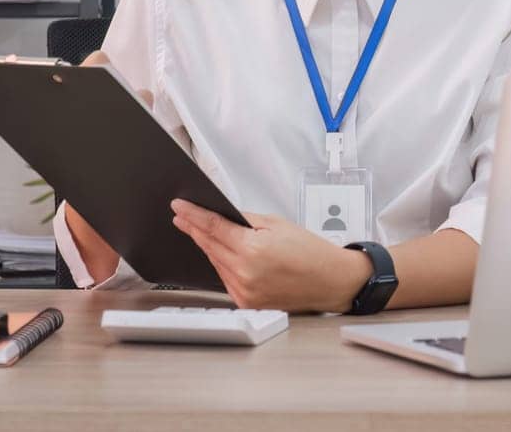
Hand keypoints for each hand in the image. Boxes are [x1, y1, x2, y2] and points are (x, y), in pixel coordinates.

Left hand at [171, 200, 372, 312]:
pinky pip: (226, 279)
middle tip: (182, 216)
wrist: (330, 282)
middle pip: (209, 246)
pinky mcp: (247, 303)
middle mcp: (245, 274)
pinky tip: (222, 254)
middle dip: (194, 229)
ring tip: (201, 231)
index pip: (213, 228)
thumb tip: (222, 214)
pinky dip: (222, 265)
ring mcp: (245, 292)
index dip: (193, 215)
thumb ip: (245, 220)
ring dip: (208, 247)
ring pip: (215, 263)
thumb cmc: (311, 252)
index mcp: (252, 250)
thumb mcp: (276, 224)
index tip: (180, 207)